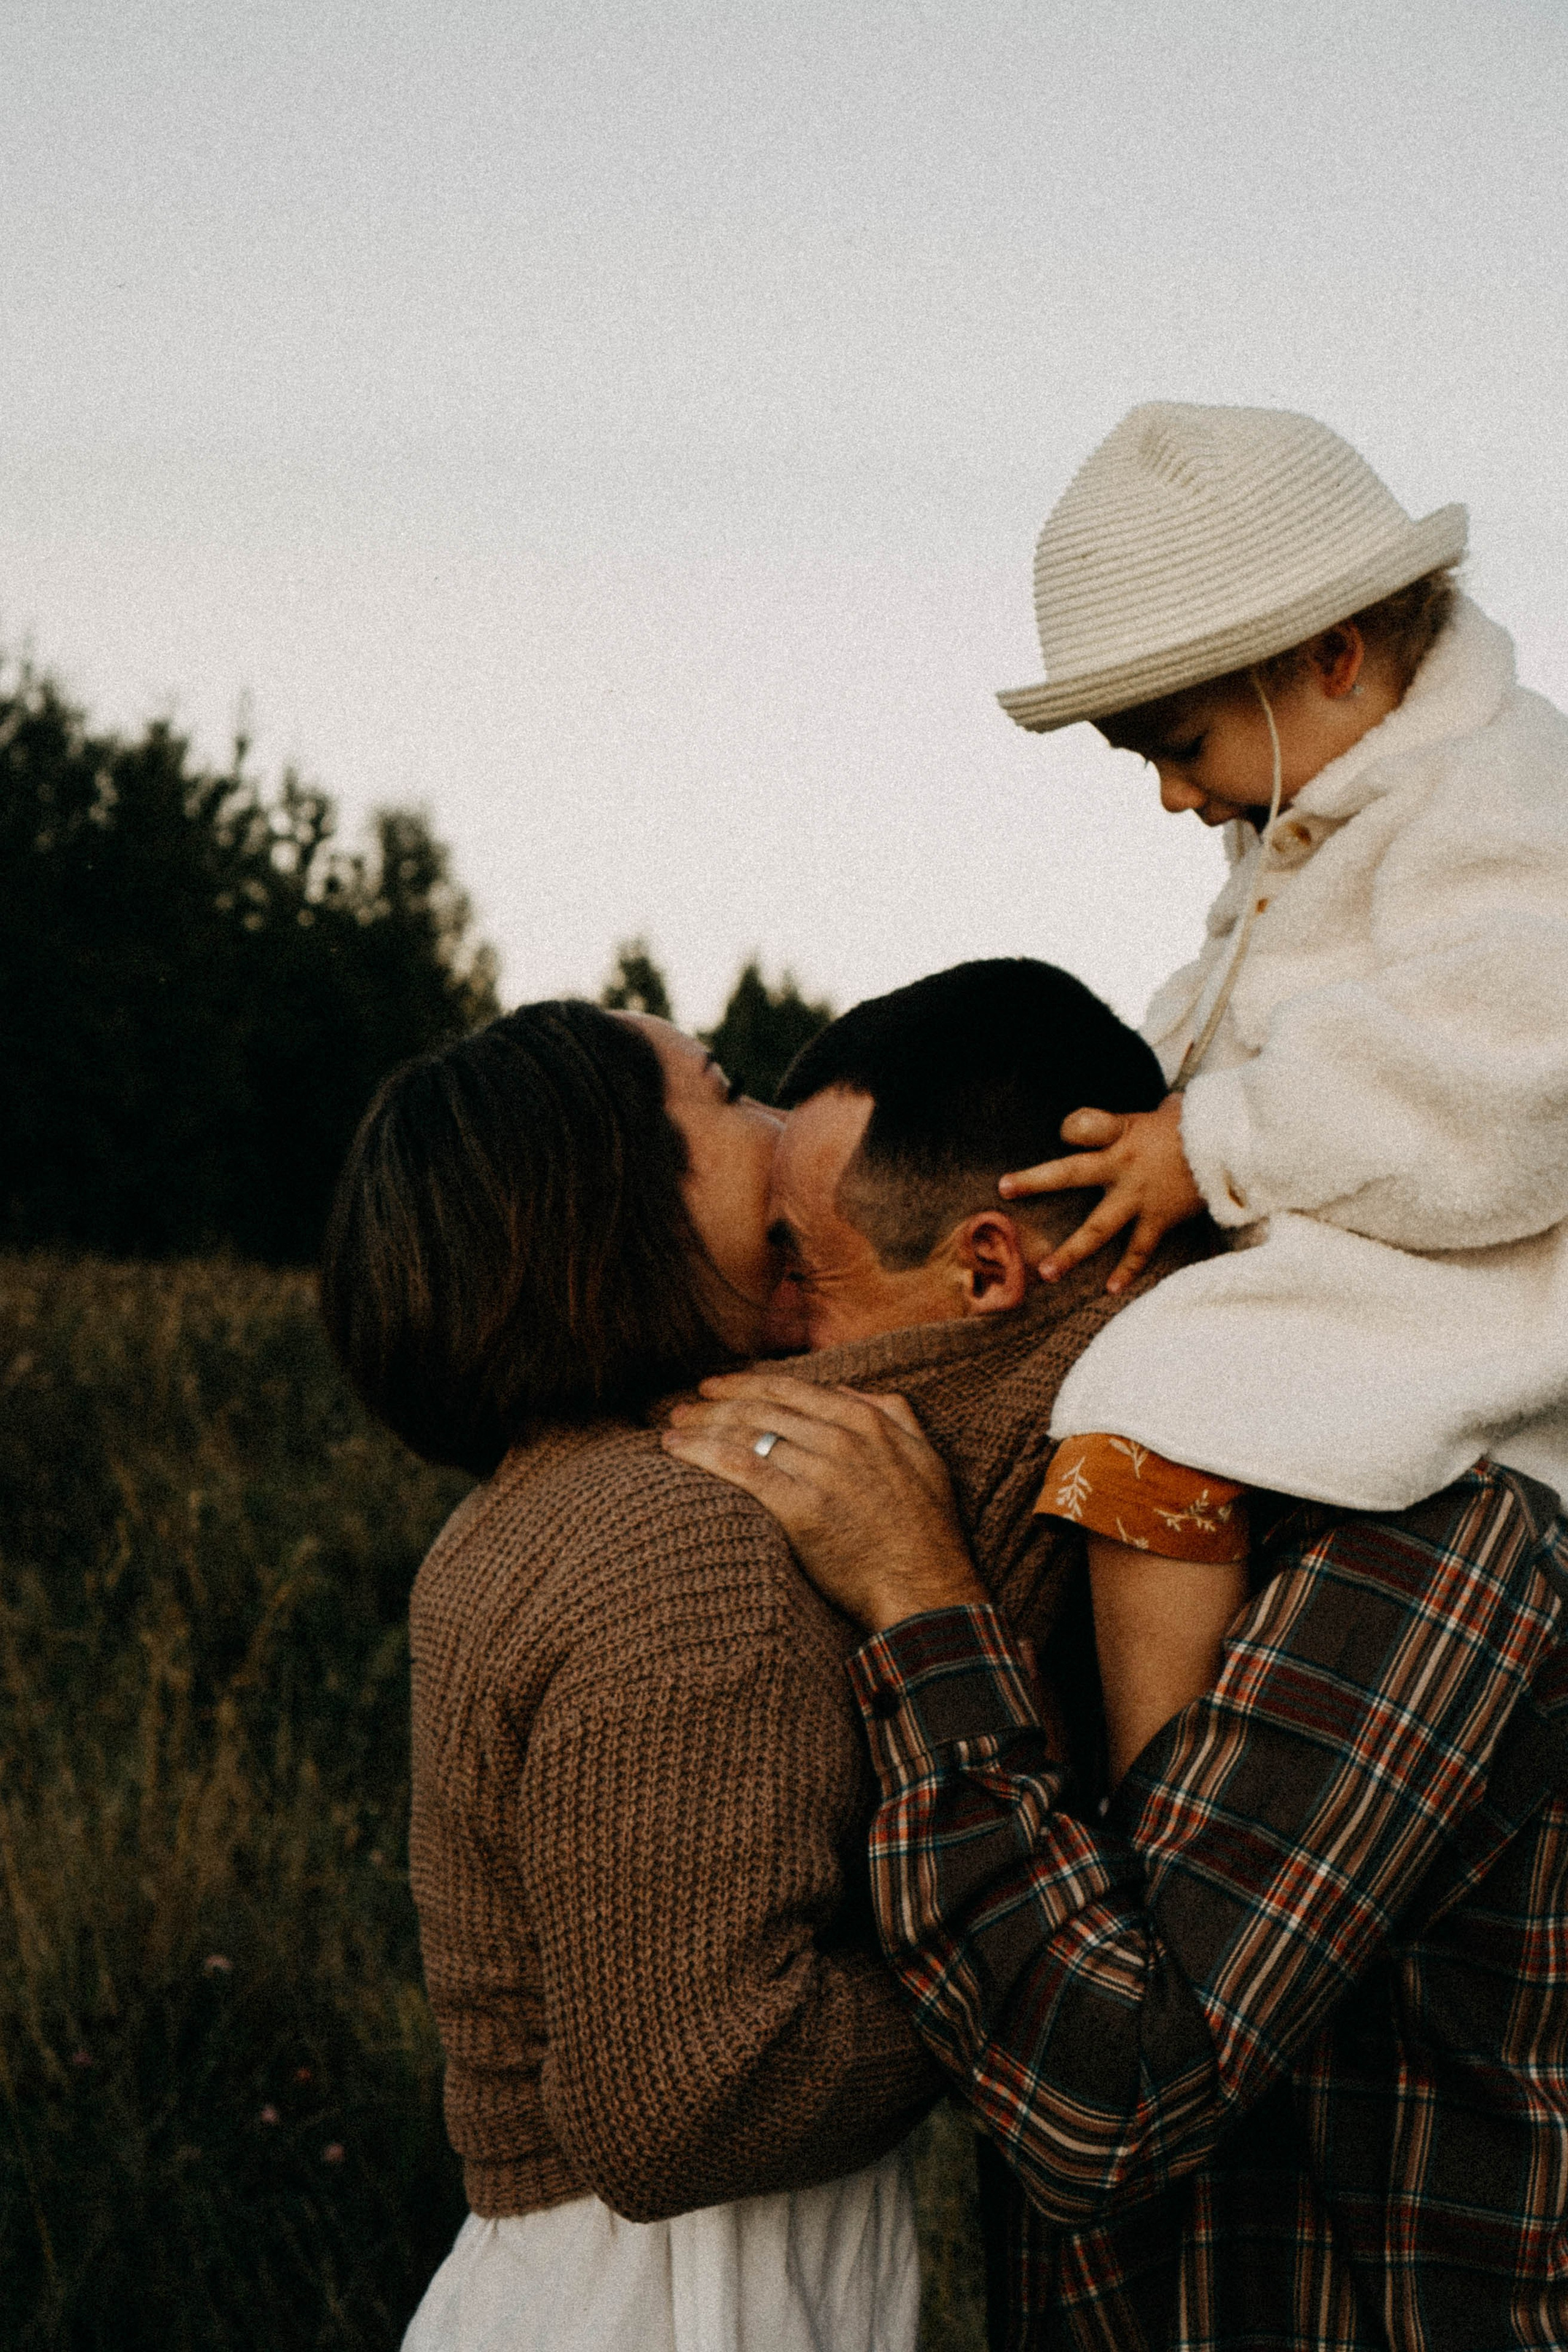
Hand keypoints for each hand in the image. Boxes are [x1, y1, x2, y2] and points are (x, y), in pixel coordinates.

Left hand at [661, 1372, 985, 1631]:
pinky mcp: (799, 1508)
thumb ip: (894, 1412)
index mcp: (866, 1420)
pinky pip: (740, 1469)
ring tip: (672, 1427)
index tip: (718, 1386)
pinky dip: (702, 1453)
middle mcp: (840, 1437)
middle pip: (761, 1408)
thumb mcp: (925, 1455)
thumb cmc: (927, 1529)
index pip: (791, 1389)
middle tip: (683, 1405)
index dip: (747, 1384)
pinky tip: (674, 1450)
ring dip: (701, 1426)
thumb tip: (852, 1390)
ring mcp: (820, 1471)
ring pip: (746, 1433)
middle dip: (715, 1403)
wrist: (926, 1587)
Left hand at [998, 1092, 1201, 1292]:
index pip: (1081, 1126)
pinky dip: (1126, 1270)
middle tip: (1005, 1188)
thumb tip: (1158, 1108)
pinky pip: (1138, 1249)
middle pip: (1072, 1172)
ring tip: (1047, 1273)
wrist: (1234, 1148)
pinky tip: (1109, 1289)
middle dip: (1036, 1181)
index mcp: (1122, 1134)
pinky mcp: (1159, 1218)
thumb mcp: (1166, 1112)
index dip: (1070, 1129)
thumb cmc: (1197, 1128)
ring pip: (1098, 1226)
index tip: (1064, 1134)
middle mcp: (1123, 1165)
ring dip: (1072, 1251)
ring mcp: (1139, 1196)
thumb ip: (1144, 1118)